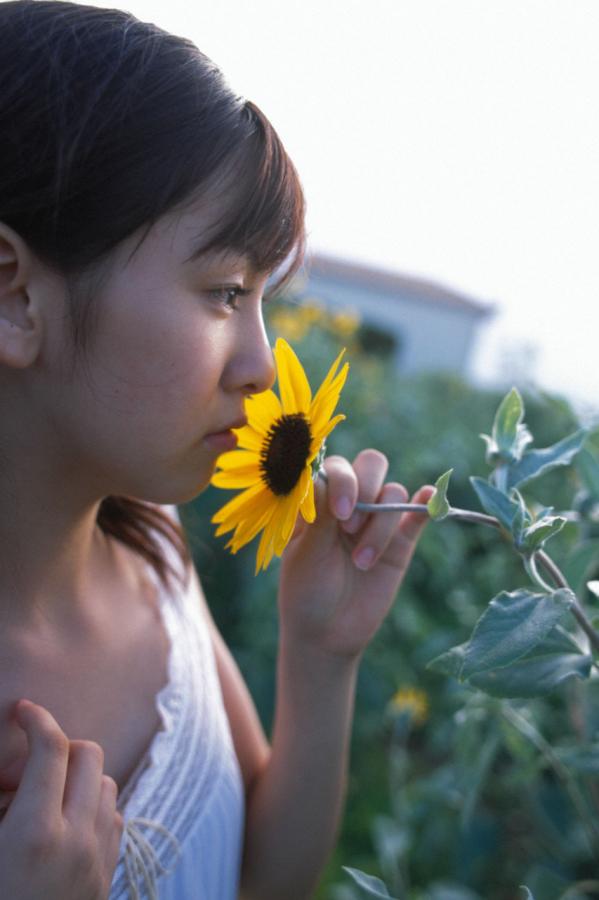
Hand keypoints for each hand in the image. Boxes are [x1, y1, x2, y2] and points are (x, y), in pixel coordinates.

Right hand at [0, 700, 123, 899]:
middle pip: (88, 756)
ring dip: (75, 778)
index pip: (52, 749)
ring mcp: (97, 861)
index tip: (21, 712)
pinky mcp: (106, 879)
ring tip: (36, 802)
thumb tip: (4, 782)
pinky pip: (114, 818)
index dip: (36, 720)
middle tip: (19, 773)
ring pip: (106, 783)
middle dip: (56, 748)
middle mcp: (76, 841)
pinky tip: (61, 826)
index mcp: (34, 834)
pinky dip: (93, 807)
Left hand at [279, 449, 433, 659]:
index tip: (340, 515)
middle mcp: (350, 501)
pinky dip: (427, 501)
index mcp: (320, 499)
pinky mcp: (401, 542)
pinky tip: (430, 496)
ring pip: (393, 494)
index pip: (337, 467)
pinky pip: (418, 512)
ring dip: (380, 525)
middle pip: (371, 465)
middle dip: (366, 489)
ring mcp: (376, 520)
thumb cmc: (306, 591)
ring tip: (362, 561)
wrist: (326, 634)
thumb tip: (329, 474)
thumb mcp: (306, 554)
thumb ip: (320, 515)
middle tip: (350, 528)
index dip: (344, 482)